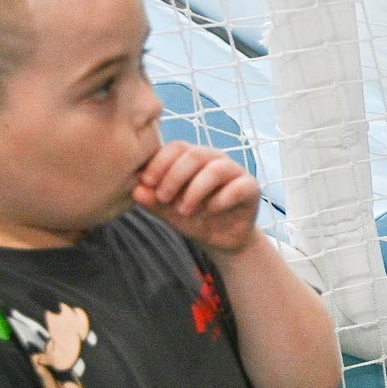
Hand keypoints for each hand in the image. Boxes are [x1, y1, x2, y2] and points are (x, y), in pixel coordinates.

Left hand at [134, 143, 263, 253]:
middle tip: (163, 198)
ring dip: (195, 190)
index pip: (176, 147)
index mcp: (193, 158)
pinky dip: (221, 200)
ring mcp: (235, 171)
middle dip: (174, 177)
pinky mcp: (250, 188)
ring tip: (184, 210)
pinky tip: (210, 212)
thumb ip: (153, 200)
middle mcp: (214, 159)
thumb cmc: (194, 218)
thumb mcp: (168, 211)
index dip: (159, 162)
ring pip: (216, 169)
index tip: (146, 183)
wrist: (221, 240)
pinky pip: (238, 186)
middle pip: (194, 154)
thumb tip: (136, 190)